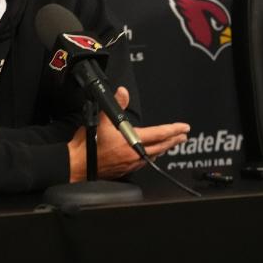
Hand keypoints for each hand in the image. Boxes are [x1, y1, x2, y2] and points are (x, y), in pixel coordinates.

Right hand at [68, 86, 190, 182]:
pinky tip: (151, 155)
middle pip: (161, 146)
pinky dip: (152, 156)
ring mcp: (131, 164)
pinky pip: (144, 162)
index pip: (159, 134)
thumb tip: (123, 92)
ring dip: (164, 148)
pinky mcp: (126, 170)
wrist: (78, 164)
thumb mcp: (102, 120)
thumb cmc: (88, 145)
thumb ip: (116, 105)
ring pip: (154, 155)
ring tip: (171, 144)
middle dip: (174, 140)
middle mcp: (135, 154)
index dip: (173, 130)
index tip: (184, 127)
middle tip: (183, 136)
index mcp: (132, 141)